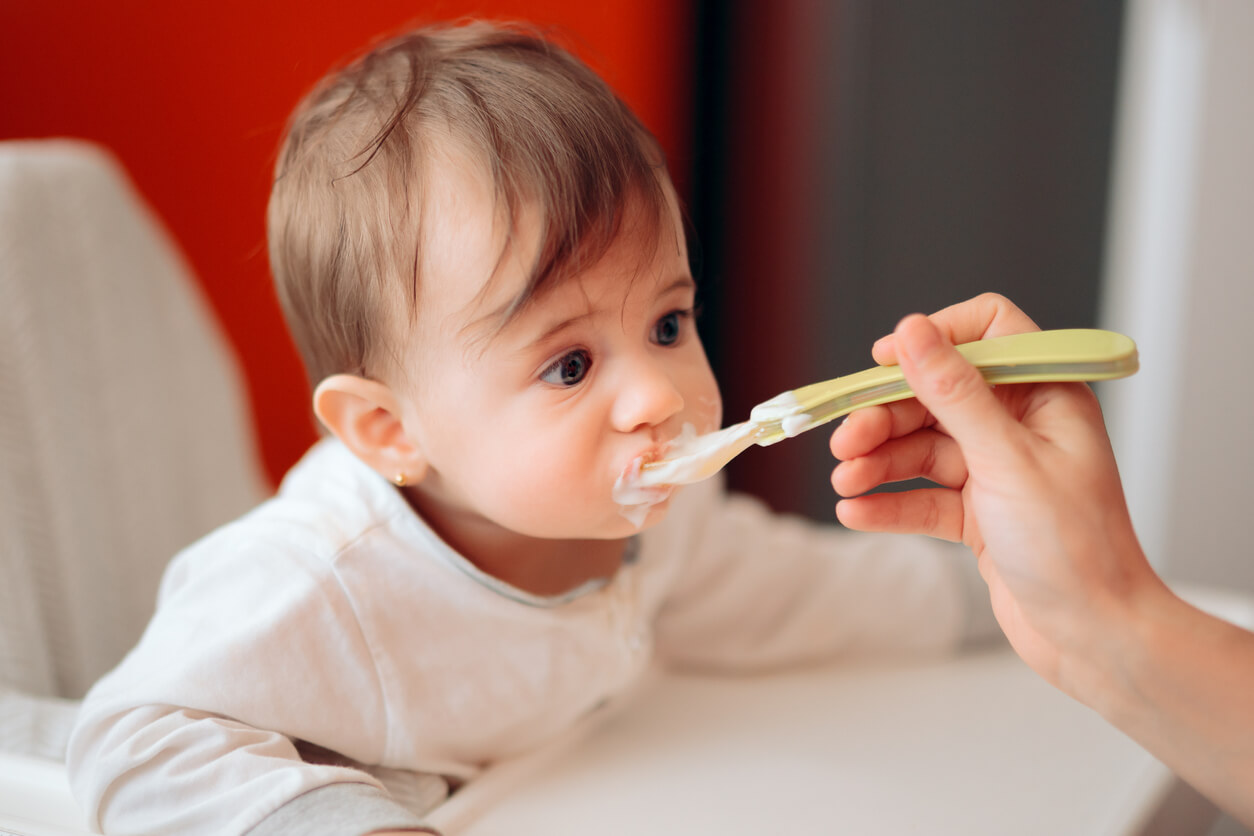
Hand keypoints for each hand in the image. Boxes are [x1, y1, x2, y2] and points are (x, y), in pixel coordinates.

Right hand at [829, 294, 1160, 698]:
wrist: (1097, 639)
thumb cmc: (1075, 548)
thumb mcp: (1007, 460)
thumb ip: (954, 393)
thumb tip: (912, 330)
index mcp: (1045, 396)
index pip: (986, 334)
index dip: (931, 341)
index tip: (881, 363)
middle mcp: (1020, 426)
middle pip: (935, 397)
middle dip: (885, 418)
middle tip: (844, 444)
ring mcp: (997, 472)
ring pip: (921, 449)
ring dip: (877, 463)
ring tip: (844, 484)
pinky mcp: (978, 516)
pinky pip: (922, 497)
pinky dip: (888, 503)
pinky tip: (856, 512)